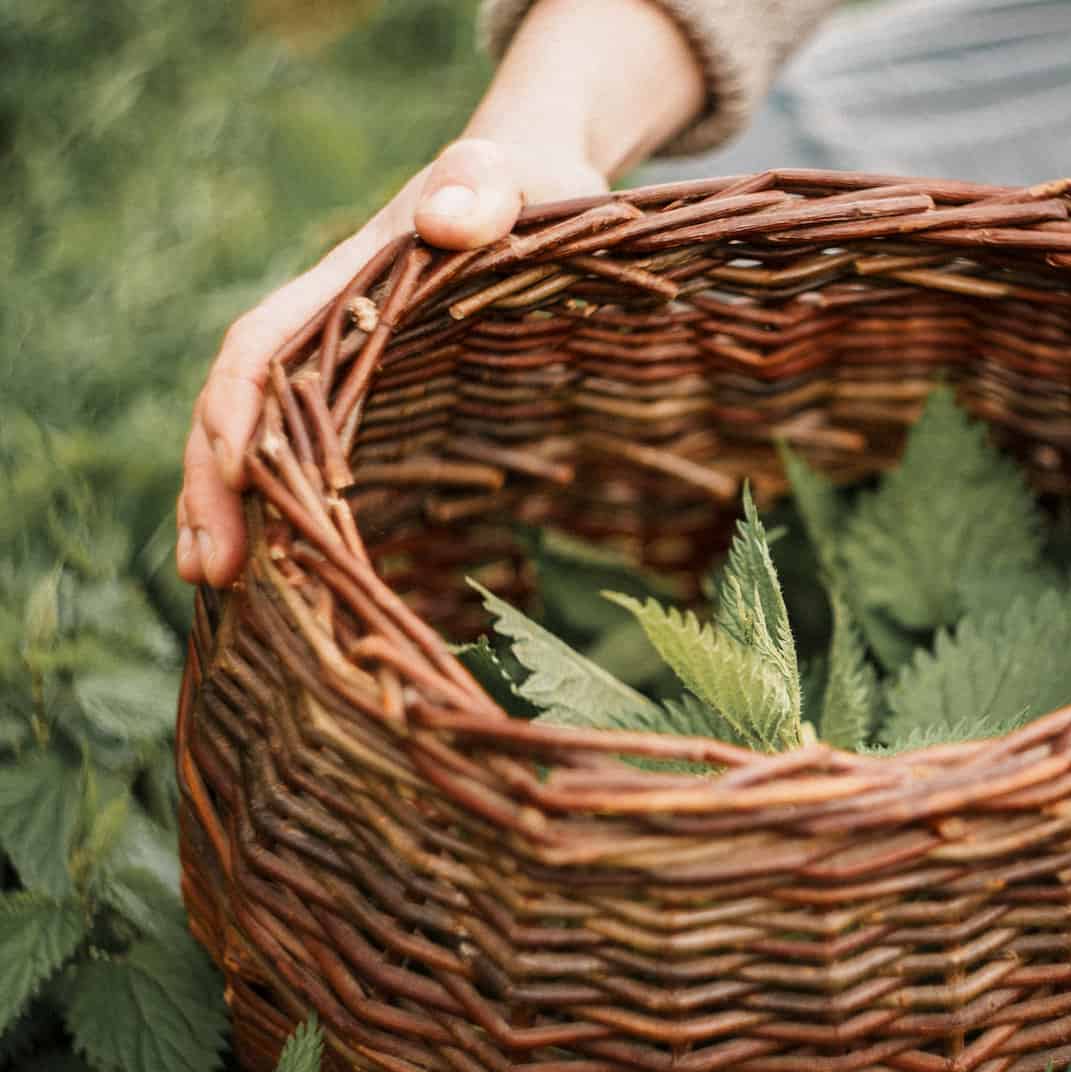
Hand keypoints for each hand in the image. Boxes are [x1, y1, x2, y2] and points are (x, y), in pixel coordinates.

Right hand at [176, 139, 606, 586]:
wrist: (540, 181)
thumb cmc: (530, 178)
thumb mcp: (517, 173)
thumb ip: (483, 187)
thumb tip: (444, 220)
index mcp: (344, 281)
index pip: (264, 342)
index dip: (238, 403)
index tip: (235, 467)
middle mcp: (330, 331)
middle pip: (242, 406)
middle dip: (216, 484)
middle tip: (214, 571)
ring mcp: (351, 372)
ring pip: (267, 440)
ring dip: (237, 508)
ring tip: (219, 584)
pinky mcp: (384, 402)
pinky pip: (322, 457)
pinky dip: (295, 509)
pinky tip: (292, 569)